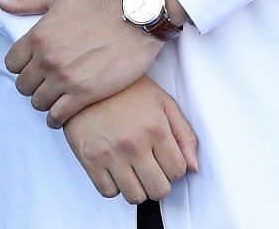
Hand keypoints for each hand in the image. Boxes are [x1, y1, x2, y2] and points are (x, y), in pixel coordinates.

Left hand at [0, 0, 162, 125]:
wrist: (138, 14)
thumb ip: (26, 0)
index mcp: (38, 35)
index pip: (11, 63)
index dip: (21, 64)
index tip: (32, 64)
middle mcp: (47, 59)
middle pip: (22, 85)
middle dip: (32, 83)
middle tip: (45, 80)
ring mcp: (65, 78)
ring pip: (38, 102)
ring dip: (44, 100)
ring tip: (55, 95)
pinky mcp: (85, 94)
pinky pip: (58, 116)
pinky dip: (56, 118)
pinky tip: (62, 113)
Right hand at [61, 76, 199, 203]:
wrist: (86, 82)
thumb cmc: (125, 90)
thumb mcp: (162, 102)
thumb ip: (184, 134)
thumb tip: (193, 166)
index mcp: (154, 127)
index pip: (178, 171)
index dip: (175, 168)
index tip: (166, 160)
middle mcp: (133, 144)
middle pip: (159, 190)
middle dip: (159, 183)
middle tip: (152, 169)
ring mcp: (110, 154)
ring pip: (135, 196)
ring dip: (138, 187)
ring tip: (134, 169)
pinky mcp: (89, 160)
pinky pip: (108, 192)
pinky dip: (114, 186)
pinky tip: (115, 169)